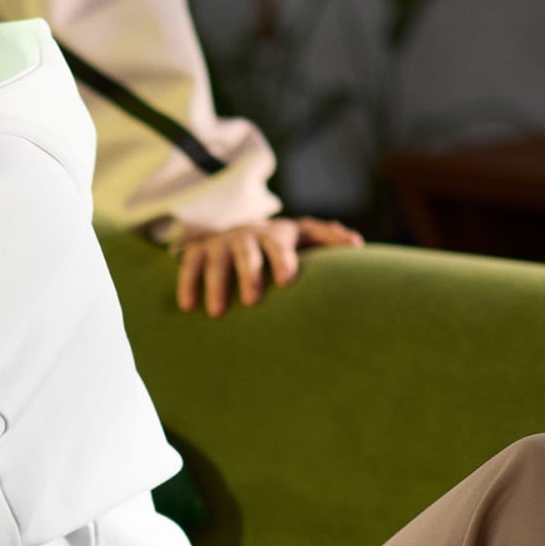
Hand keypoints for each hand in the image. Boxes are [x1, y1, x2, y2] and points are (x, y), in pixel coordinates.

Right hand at [175, 216, 364, 316]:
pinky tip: (187, 306)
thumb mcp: (302, 235)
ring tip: (216, 313)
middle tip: (251, 301)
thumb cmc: (277, 243)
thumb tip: (357, 246)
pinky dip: (187, 284)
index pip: (280, 243)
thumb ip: (327, 239)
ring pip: (217, 261)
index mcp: (275, 233)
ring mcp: (220, 242)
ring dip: (216, 286)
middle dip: (249, 274)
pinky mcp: (197, 251)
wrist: (234, 232)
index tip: (287, 280)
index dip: (283, 259)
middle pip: (248, 252)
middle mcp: (246, 235)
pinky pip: (189, 266)